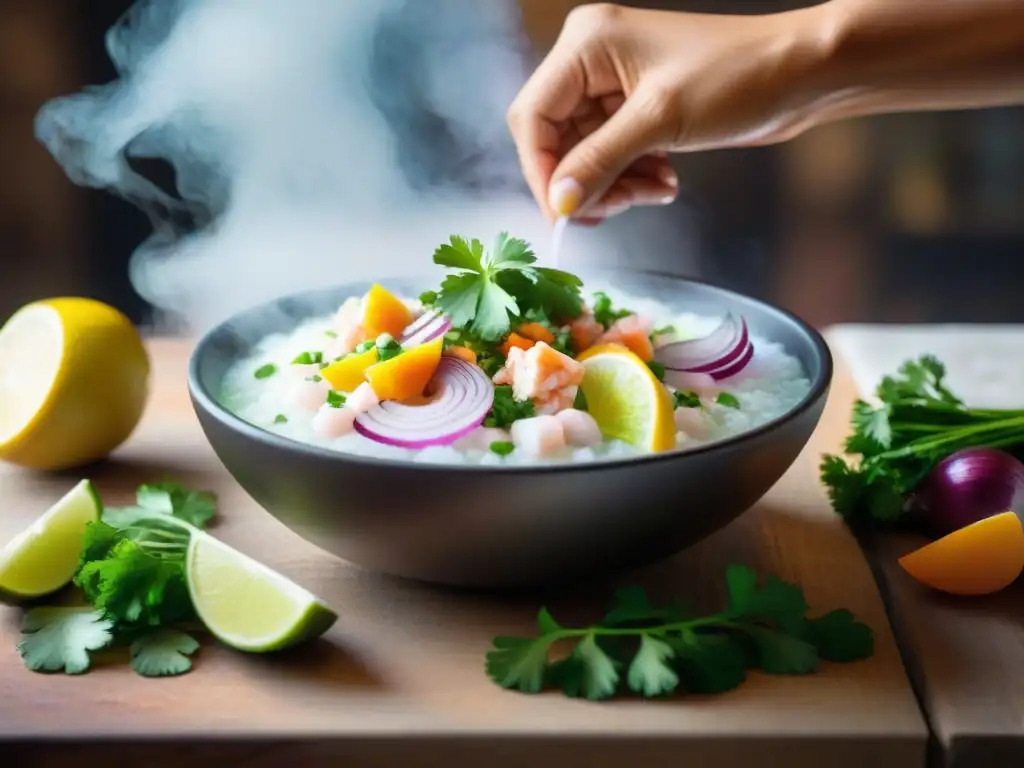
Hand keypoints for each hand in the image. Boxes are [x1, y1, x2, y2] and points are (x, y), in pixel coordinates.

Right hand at [507, 3, 827, 221]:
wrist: (803, 74)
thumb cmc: (738, 76)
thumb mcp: (660, 121)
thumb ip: (600, 162)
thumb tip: (559, 203)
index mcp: (586, 44)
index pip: (534, 117)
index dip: (543, 171)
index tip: (564, 214)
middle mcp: (592, 60)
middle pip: (556, 139)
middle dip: (585, 181)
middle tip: (614, 209)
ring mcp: (615, 86)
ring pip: (585, 155)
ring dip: (613, 185)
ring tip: (653, 191)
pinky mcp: (639, 109)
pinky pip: (612, 155)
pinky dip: (631, 177)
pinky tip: (664, 182)